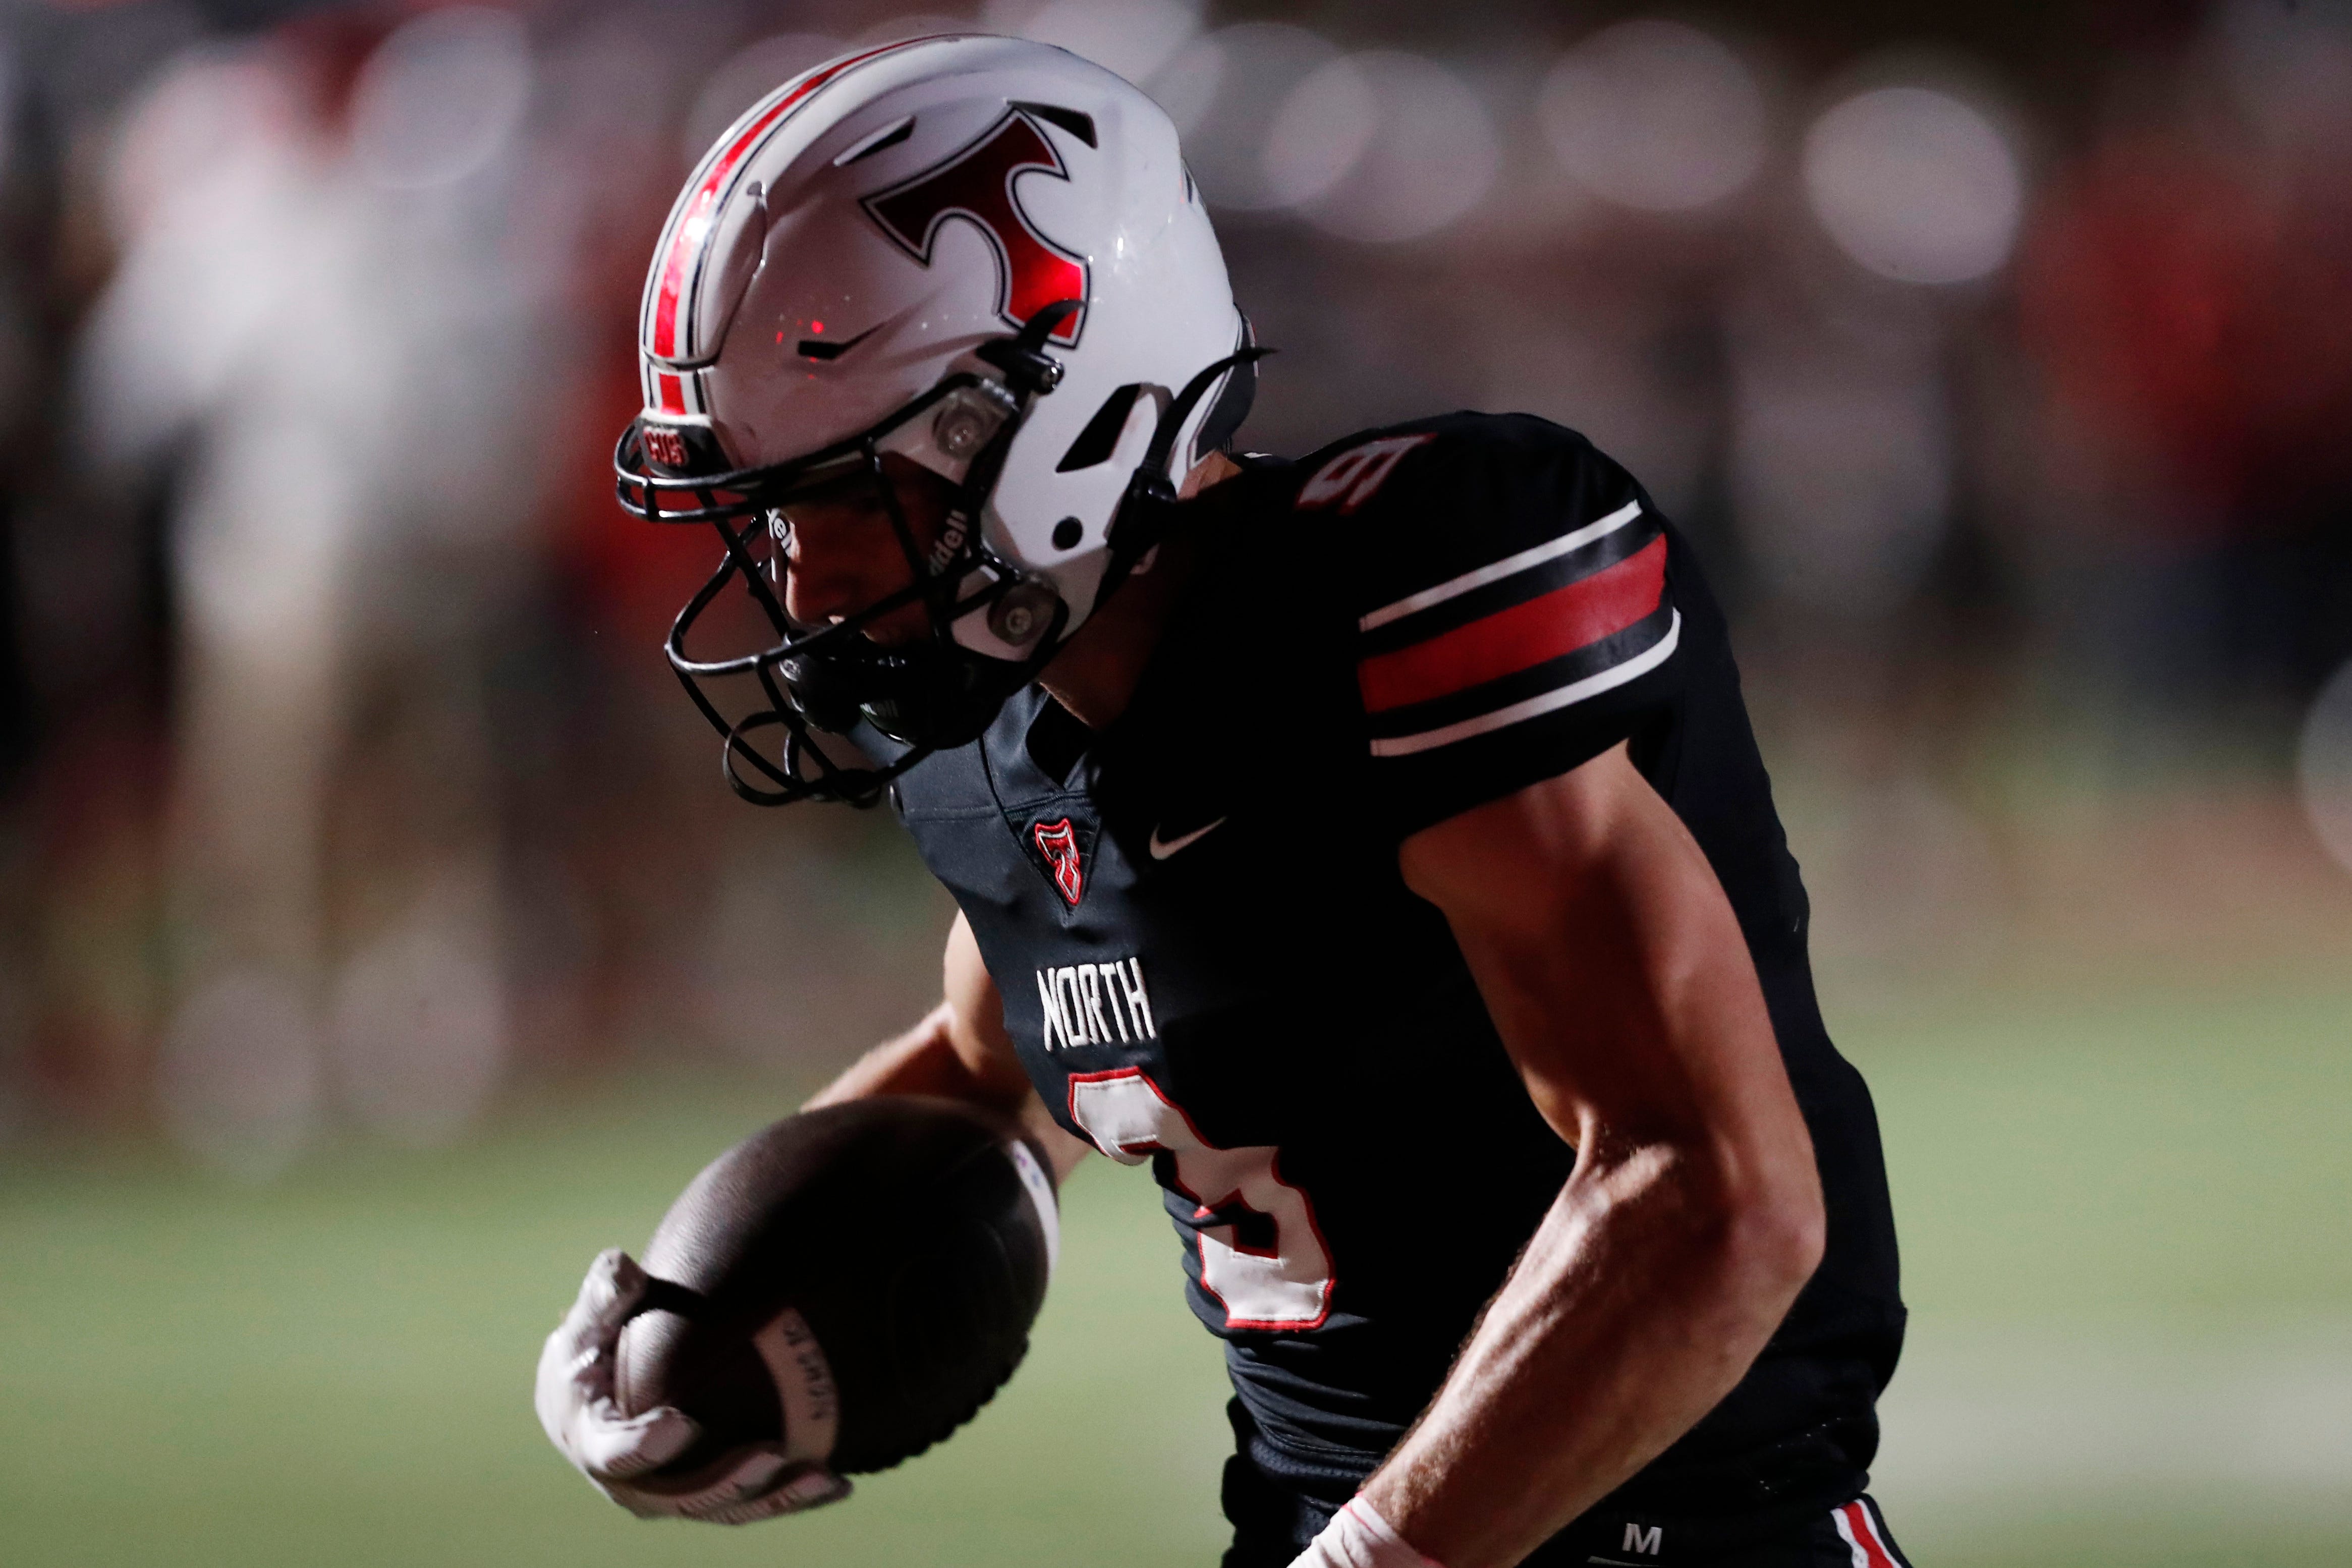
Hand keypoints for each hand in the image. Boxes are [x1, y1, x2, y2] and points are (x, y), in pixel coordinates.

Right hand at [535, 1248, 851, 1523]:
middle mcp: (632, 1483)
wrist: (592, 1391)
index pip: (615, 1455)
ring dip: (773, 1496)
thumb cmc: (589, 1350)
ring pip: (722, 1507)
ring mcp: (671, 1495)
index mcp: (593, 1442)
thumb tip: (624, 1269)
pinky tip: (836, 1483)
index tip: (680, 1424)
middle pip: (680, 1496)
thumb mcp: (588, 1322)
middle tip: (772, 1454)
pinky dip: (790, 1498)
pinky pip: (748, 1504)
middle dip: (727, 1481)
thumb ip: (604, 1297)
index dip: (644, 1447)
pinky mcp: (704, 1496)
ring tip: (821, 1476)